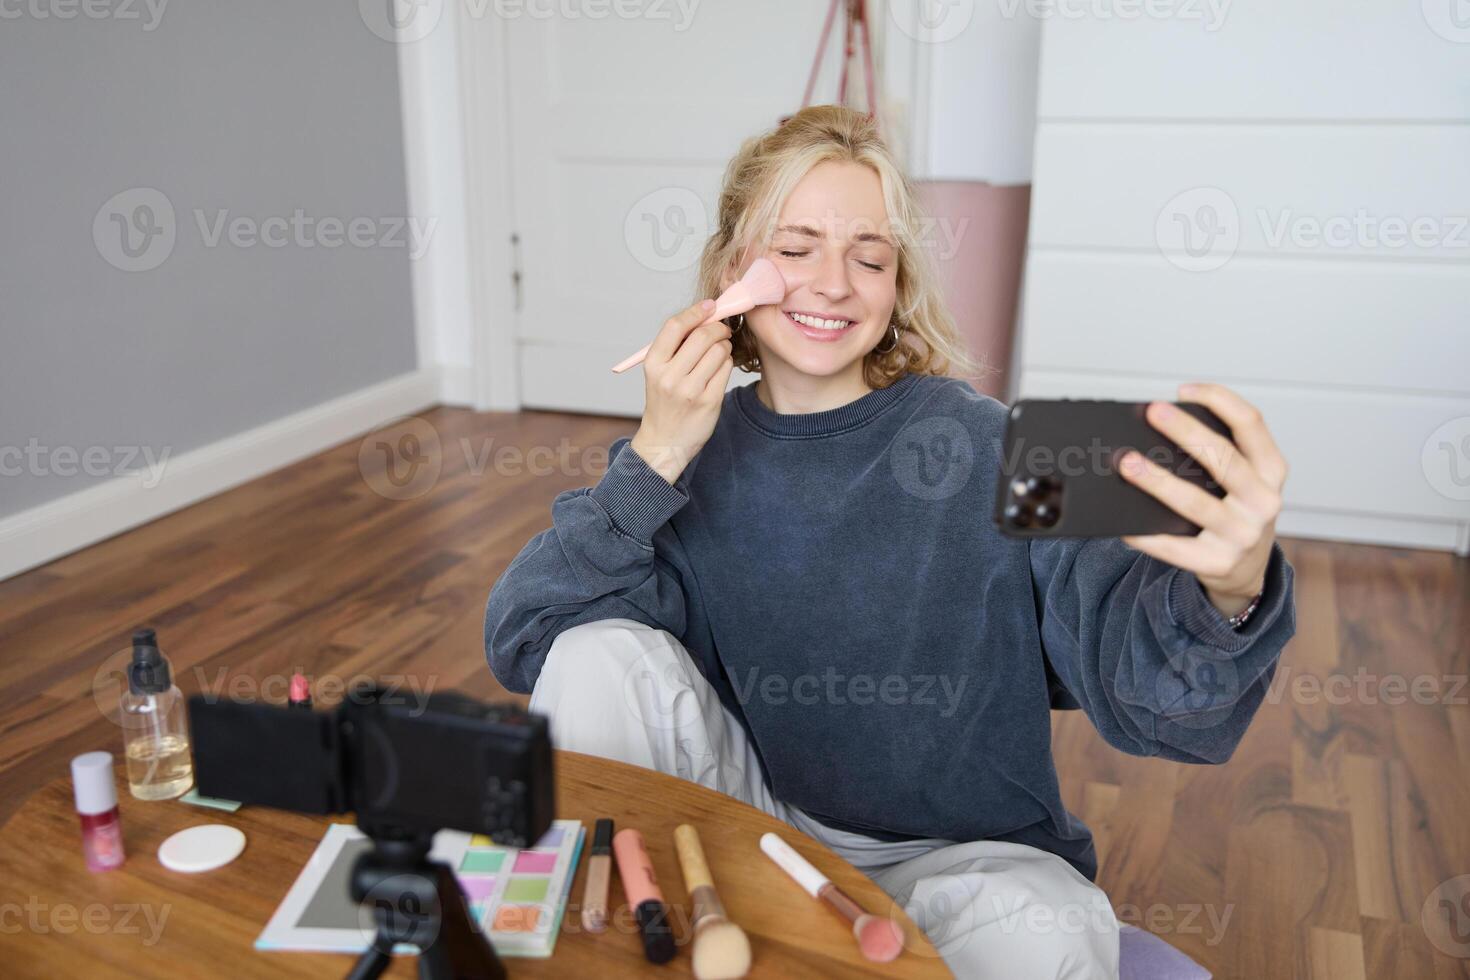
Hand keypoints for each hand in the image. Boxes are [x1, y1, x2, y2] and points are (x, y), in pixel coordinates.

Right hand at [628, 299, 735, 484]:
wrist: (665, 441)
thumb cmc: (665, 401)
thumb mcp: (658, 373)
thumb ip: (675, 347)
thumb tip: (704, 316)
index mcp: (653, 365)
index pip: (674, 327)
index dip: (695, 312)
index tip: (709, 306)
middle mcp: (669, 377)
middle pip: (702, 336)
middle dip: (717, 328)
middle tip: (722, 330)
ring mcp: (690, 391)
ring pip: (718, 351)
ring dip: (724, 346)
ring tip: (720, 351)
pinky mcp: (708, 402)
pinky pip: (726, 370)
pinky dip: (727, 363)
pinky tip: (720, 368)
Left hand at [1118, 383, 1288, 618]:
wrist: (1246, 568)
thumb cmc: (1235, 509)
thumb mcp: (1245, 479)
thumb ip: (1219, 454)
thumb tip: (1158, 429)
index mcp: (1272, 471)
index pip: (1251, 423)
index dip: (1220, 400)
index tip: (1183, 389)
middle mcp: (1264, 501)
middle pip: (1224, 459)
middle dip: (1187, 432)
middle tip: (1153, 412)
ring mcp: (1243, 535)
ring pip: (1196, 504)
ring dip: (1158, 481)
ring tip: (1127, 462)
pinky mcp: (1218, 563)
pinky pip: (1174, 547)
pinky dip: (1146, 535)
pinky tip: (1123, 523)